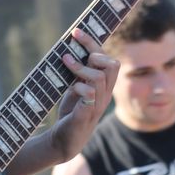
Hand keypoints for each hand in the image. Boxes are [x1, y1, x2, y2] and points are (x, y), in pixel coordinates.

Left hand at [49, 28, 119, 162]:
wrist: (63, 142)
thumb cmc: (71, 113)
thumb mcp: (75, 88)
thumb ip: (79, 73)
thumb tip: (72, 49)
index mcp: (103, 86)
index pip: (107, 59)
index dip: (92, 43)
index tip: (75, 32)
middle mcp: (104, 94)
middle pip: (112, 65)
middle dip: (93, 53)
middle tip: (72, 55)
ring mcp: (97, 105)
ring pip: (100, 77)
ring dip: (81, 68)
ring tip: (66, 62)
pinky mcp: (86, 116)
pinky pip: (90, 95)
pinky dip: (80, 87)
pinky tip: (70, 88)